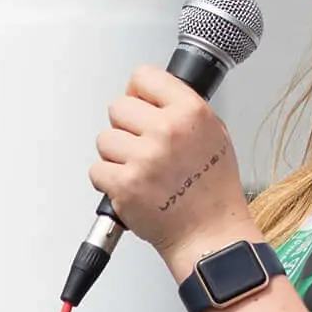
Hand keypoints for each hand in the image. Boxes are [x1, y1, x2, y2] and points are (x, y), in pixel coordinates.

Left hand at [88, 65, 259, 275]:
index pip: (144, 76)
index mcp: (190, 112)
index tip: (141, 106)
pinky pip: (97, 169)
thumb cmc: (213, 190)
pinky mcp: (124, 184)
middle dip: (126, 127)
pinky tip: (132, 187)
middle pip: (118, 106)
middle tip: (143, 147)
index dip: (138, 93)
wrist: (210, 234)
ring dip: (116, 155)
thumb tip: (150, 95)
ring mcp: (144, 158)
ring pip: (104, 139)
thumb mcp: (214, 134)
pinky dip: (109, 181)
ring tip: (141, 171)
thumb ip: (182, 109)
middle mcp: (167, 131)